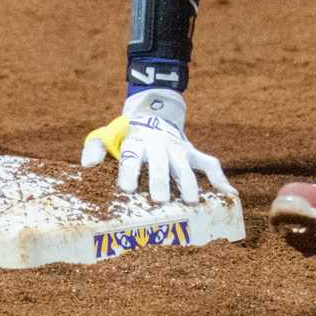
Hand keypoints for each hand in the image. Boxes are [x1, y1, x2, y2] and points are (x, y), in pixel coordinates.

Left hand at [79, 89, 233, 204]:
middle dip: (160, 181)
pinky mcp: (193, 152)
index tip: (125, 190)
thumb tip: (86, 167)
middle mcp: (158, 146)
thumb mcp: (107, 136)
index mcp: (136, 142)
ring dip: (188, 183)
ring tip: (191, 202)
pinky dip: (221, 179)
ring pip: (186, 166)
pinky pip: (210, 164)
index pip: (131, 157)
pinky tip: (229, 196)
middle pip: (160, 164)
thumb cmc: (125, 135)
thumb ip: (96, 149)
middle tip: (160, 200)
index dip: (128, 172)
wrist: (153, 113)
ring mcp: (179, 149)